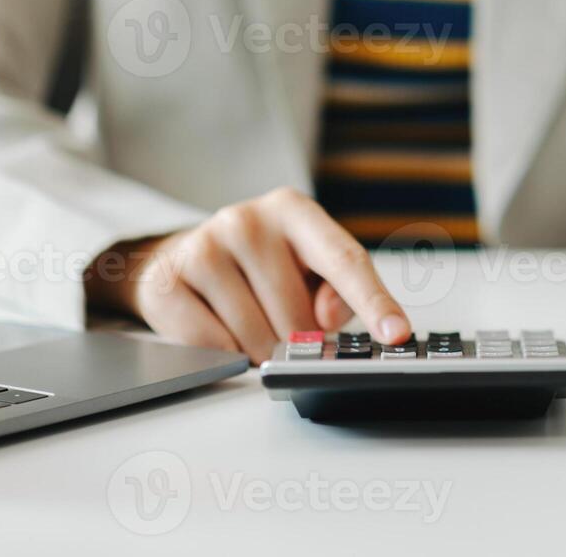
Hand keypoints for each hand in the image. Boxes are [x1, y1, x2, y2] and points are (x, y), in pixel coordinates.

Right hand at [86, 187, 410, 360]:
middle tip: (282, 328)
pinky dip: (224, 354)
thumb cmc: (258, 267)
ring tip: (248, 325)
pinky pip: (214, 347)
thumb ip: (335, 292)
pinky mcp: (169, 279)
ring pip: (255, 337)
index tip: (396, 333)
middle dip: (296, 341)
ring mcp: (205, 245)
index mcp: (295, 211)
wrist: (179, 259)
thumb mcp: (305, 268)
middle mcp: (248, 219)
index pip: (345, 260)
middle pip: (297, 316)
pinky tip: (218, 328)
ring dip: (259, 351)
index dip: (374, 301)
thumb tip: (330, 318)